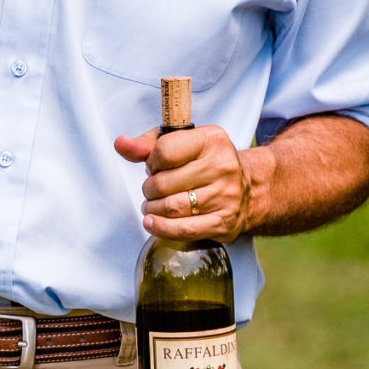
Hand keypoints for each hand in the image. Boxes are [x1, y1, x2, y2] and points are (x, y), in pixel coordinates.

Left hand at [113, 125, 260, 242]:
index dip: (151, 162)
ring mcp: (226, 196)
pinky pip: (184, 230)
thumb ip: (147, 144)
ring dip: (153, 209)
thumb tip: (120, 144)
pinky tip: (152, 223)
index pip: (164, 152)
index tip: (154, 166)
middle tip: (152, 189)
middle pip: (164, 183)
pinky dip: (162, 228)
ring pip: (171, 207)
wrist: (249, 188)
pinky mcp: (224, 222)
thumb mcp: (181, 143)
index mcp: (212, 139)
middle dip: (149, 189)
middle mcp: (223, 166)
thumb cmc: (206, 162)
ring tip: (152, 205)